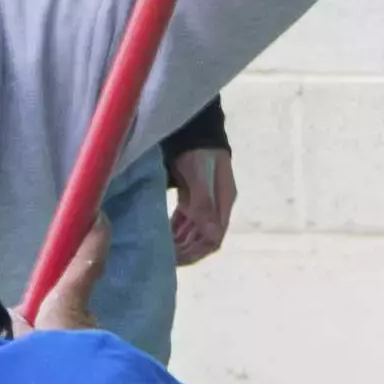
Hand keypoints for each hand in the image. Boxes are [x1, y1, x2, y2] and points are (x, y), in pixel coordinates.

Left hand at [167, 139, 236, 264]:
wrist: (192, 125)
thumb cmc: (197, 150)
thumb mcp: (199, 175)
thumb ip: (204, 203)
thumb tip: (212, 235)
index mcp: (223, 202)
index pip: (214, 239)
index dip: (196, 252)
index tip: (175, 258)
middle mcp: (216, 205)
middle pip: (204, 238)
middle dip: (185, 251)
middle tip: (163, 257)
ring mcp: (203, 201)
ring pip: (193, 231)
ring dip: (179, 242)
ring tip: (160, 249)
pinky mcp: (191, 196)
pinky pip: (184, 220)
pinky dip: (174, 230)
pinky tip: (162, 235)